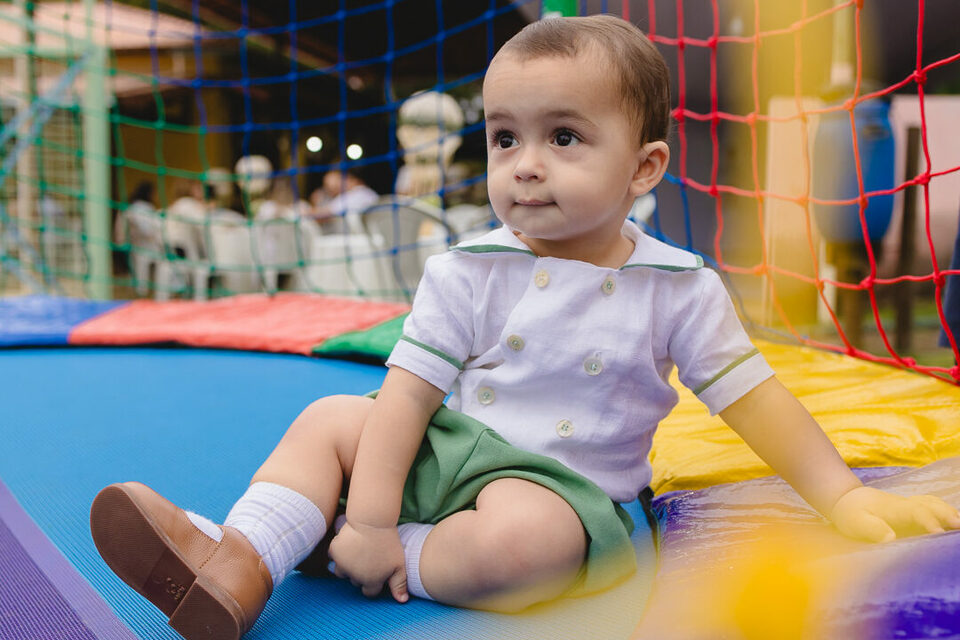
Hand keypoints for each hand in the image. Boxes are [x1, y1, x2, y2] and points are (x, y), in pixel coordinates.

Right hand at [328, 521, 408, 601]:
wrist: (374, 521)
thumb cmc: (389, 542)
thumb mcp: (399, 564)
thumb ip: (399, 584)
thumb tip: (402, 600)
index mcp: (370, 582)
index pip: (369, 592)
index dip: (374, 582)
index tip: (377, 570)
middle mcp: (354, 577)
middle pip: (355, 581)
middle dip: (360, 573)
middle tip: (369, 557)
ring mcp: (342, 565)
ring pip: (341, 571)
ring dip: (347, 565)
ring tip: (357, 552)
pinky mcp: (334, 551)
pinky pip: (334, 556)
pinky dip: (340, 551)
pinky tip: (350, 543)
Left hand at [829, 486, 959, 542]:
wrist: (850, 500)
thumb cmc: (852, 513)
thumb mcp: (856, 521)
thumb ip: (872, 528)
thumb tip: (891, 538)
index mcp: (895, 508)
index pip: (917, 511)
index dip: (929, 521)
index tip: (938, 533)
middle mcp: (907, 505)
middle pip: (932, 505)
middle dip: (948, 515)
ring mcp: (912, 507)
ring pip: (936, 505)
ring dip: (950, 513)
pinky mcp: (915, 512)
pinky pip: (934, 509)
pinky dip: (947, 513)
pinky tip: (954, 523)